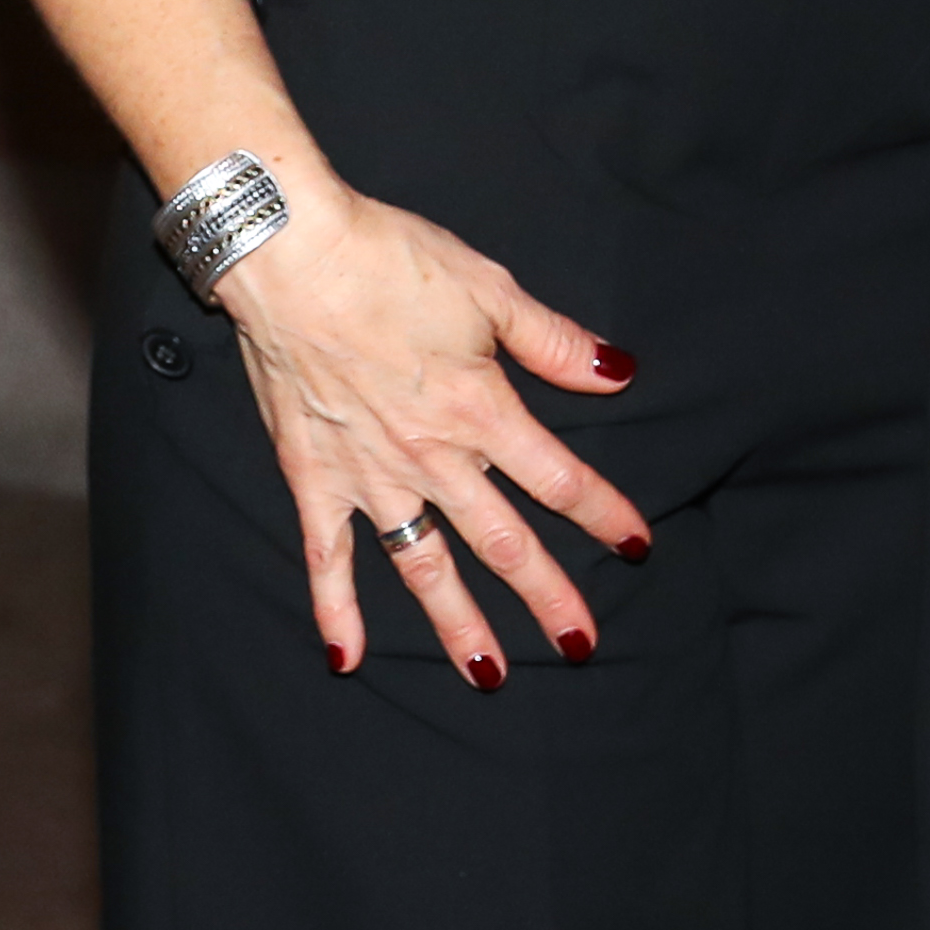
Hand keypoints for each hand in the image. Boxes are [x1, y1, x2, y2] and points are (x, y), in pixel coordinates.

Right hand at [214, 181, 648, 683]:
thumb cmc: (393, 260)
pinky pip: (327, 559)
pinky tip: (346, 659)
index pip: (558, 477)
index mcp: (481, 409)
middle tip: (580, 645)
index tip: (635, 546)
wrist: (294, 256)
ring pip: (424, 566)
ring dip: (458, 622)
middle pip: (503, 540)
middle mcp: (432, 457)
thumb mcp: (490, 288)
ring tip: (490, 674)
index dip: (602, 512)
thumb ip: (554, 341)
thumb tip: (617, 373)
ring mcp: (370, 476)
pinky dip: (335, 610)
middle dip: (546, 595)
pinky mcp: (314, 478)